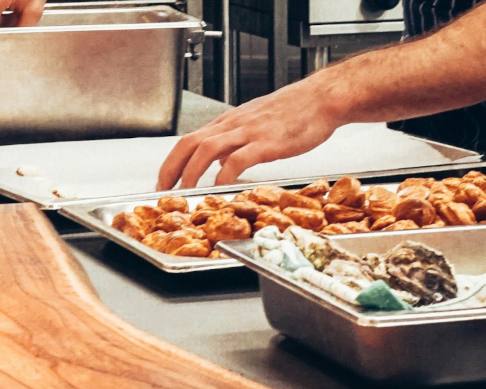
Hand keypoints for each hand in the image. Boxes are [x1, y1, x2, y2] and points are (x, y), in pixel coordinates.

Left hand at [156, 83, 344, 189]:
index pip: (189, 140)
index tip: (164, 180)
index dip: (172, 161)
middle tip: (163, 190)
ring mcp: (248, 132)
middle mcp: (233, 125)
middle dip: (171, 168)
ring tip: (186, 191)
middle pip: (189, 143)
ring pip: (207, 149)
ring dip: (191, 172)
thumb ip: (236, 142)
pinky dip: (225, 174)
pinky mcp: (266, 142)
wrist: (321, 99)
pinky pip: (238, 158)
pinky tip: (221, 186)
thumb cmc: (296, 111)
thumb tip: (220, 162)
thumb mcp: (257, 123)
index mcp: (229, 122)